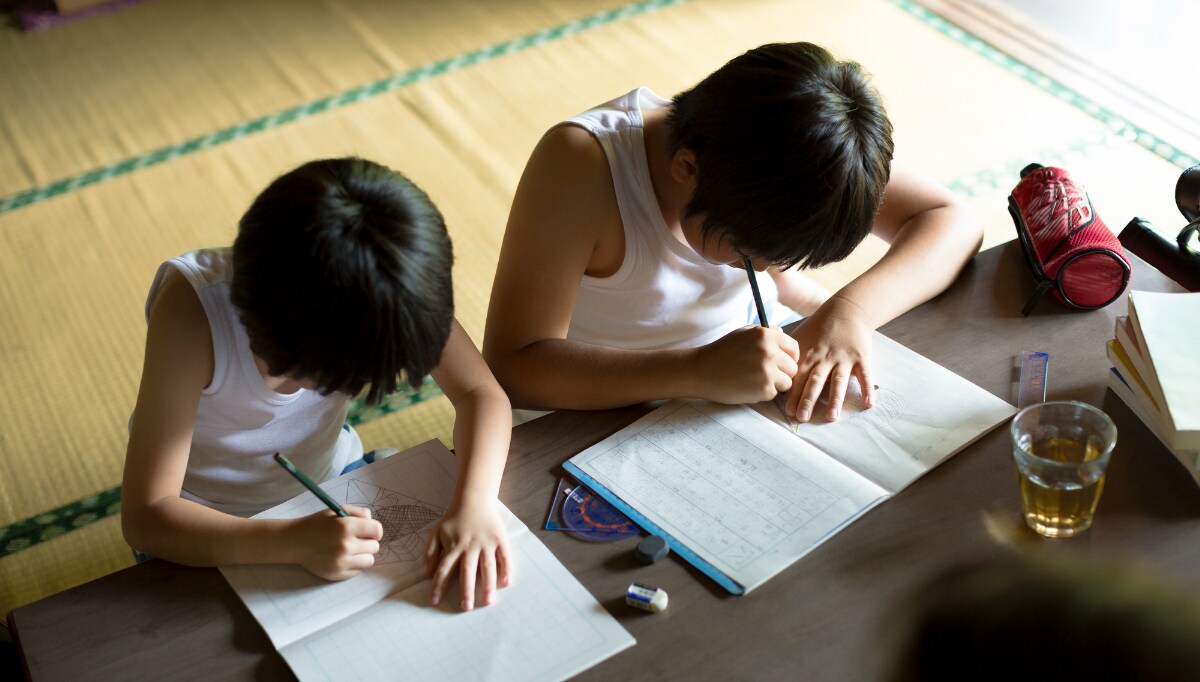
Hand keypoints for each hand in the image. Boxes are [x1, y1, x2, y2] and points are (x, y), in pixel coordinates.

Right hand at [294, 505, 381, 580]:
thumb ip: (358, 513)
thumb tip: (373, 522)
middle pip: (375, 547)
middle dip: (367, 543)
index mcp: (346, 526)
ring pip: (369, 561)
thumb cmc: (318, 524)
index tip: (368, 532)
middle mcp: (345, 545)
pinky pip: (358, 572)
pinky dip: (353, 566)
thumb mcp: (337, 510)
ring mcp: (341, 562)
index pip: (377, 531)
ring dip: (363, 556)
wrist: (295, 542)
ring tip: (351, 551)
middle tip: (355, 541)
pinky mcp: (337, 574)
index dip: (375, 531)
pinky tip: (342, 559)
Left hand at [424, 499, 509, 610]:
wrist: (474, 499)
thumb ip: (430, 553)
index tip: (434, 602)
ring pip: (487, 567)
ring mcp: (486, 543)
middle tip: (466, 607)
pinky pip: (504, 556)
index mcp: (453, 547)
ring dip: (488, 585)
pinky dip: (506, 569)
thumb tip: (426, 574)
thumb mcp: (436, 532)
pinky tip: (506, 582)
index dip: (438, 586)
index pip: (444, 569)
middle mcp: (470, 547)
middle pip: (467, 571)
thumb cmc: (454, 518)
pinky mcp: (500, 540)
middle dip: (466, 590)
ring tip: (488, 601)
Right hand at [695, 325, 799, 403]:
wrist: (701, 371)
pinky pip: (774, 393)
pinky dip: (763, 393)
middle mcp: (769, 352)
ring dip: (775, 384)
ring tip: (756, 380)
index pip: (794, 348)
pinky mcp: (764, 389)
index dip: (789, 357)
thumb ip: (766, 333)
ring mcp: (767, 371)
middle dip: (782, 372)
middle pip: (793, 367)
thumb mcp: (743, 333)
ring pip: (787, 382)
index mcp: (765, 335)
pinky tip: (748, 387)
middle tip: (764, 374)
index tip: (781, 362)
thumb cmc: (722, 351)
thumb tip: (784, 335)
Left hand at [785, 295, 874, 422]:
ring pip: (838, 381)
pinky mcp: (861, 358)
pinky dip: (867, 389)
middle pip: (815, 381)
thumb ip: (788, 356)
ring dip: (835, 400)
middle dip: (808, 400)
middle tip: (803, 417)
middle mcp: (825, 358)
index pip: (799, 377)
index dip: (794, 394)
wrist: (847, 310)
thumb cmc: (820, 327)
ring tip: (831, 417)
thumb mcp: (800, 337)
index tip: (788, 411)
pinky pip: (865, 375)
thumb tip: (772, 372)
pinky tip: (868, 404)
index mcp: (809, 355)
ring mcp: (844, 359)